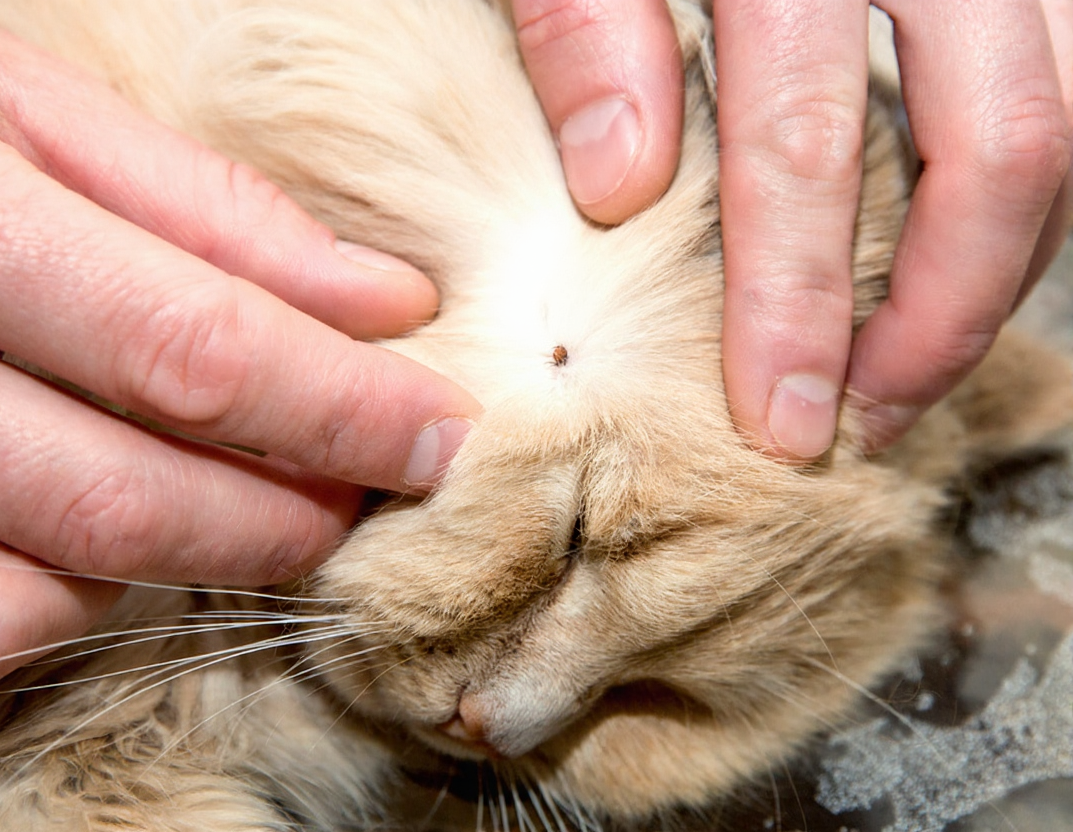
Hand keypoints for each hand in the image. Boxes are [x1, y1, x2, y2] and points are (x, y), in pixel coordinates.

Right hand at [0, 0, 479, 719]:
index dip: (340, 412)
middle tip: (349, 493)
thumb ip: (207, 208)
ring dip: (139, 585)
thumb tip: (387, 306)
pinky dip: (11, 619)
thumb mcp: (15, 95)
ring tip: (176, 500)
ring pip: (7, 613)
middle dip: (277, 525)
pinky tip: (44, 543)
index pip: (186, 348)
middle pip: (115, 504)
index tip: (438, 437)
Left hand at [514, 0, 1072, 458]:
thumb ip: (583, 21)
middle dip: (943, 313)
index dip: (796, 297)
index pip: (806, 135)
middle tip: (869, 419)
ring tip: (919, 359)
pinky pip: (1070, 70)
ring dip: (1007, 259)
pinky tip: (963, 244)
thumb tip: (624, 183)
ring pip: (1070, 111)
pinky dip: (1030, 177)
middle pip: (1001, 142)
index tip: (782, 418)